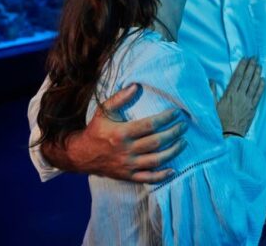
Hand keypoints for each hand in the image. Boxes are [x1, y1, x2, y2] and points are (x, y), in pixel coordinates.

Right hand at [45, 83, 187, 182]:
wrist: (81, 155)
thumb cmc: (96, 130)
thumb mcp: (104, 111)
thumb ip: (120, 98)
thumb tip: (136, 86)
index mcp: (121, 133)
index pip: (149, 125)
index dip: (165, 118)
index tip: (176, 112)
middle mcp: (126, 150)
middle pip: (156, 143)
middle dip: (173, 134)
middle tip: (184, 126)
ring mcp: (127, 165)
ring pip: (155, 160)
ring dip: (173, 152)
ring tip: (184, 142)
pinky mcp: (127, 176)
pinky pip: (147, 178)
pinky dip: (161, 176)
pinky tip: (173, 169)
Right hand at [212, 57, 264, 136]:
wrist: (229, 135)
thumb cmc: (219, 121)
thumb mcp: (212, 106)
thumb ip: (211, 92)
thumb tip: (211, 80)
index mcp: (230, 94)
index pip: (237, 77)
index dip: (242, 67)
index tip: (245, 59)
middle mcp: (240, 96)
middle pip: (247, 78)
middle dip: (251, 67)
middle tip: (255, 58)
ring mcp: (248, 102)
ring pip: (254, 85)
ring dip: (257, 74)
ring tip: (260, 66)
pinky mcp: (253, 108)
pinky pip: (258, 95)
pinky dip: (261, 87)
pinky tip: (263, 80)